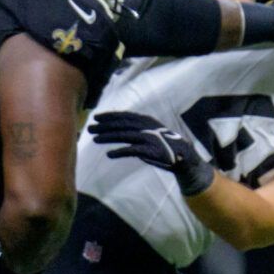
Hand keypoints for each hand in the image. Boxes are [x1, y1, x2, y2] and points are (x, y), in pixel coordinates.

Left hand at [88, 111, 215, 195]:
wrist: (184, 157)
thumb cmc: (164, 144)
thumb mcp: (151, 131)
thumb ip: (137, 128)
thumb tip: (117, 126)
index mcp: (147, 120)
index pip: (125, 115)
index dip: (110, 116)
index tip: (96, 117)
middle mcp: (148, 127)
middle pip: (122, 124)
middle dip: (105, 126)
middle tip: (90, 128)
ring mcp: (150, 138)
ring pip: (124, 136)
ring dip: (108, 137)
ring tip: (95, 140)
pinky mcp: (151, 151)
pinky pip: (132, 150)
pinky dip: (120, 152)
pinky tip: (109, 154)